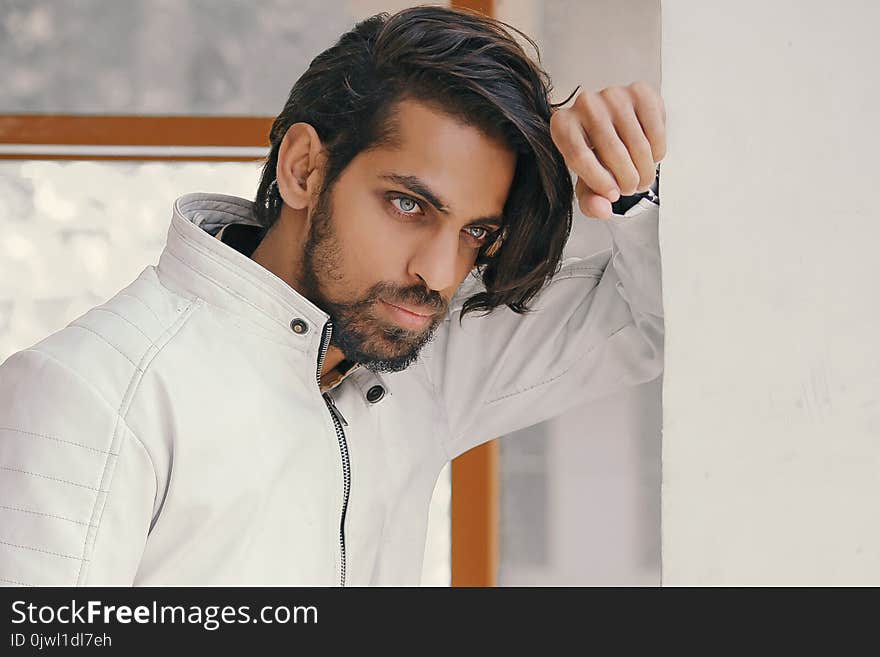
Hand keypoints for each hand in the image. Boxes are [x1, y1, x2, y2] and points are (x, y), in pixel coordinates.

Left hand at [550, 81, 665, 218]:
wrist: (614, 127)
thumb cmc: (596, 156)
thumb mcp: (587, 183)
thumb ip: (590, 200)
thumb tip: (603, 209)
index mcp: (563, 125)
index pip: (579, 156)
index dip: (600, 182)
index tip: (613, 196)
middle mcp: (585, 104)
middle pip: (612, 151)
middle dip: (627, 180)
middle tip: (631, 189)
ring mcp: (613, 95)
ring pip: (636, 144)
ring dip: (644, 170)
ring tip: (642, 179)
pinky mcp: (640, 92)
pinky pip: (655, 130)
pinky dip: (657, 152)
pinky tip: (651, 158)